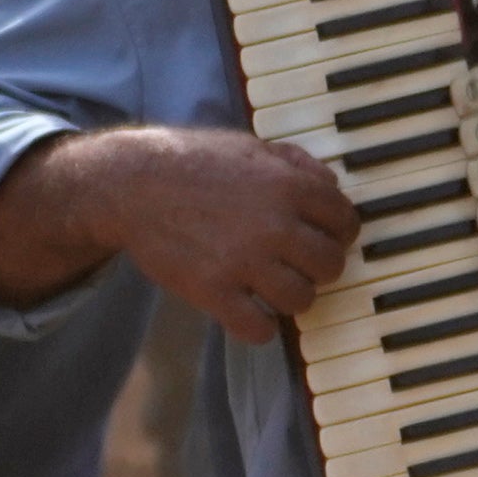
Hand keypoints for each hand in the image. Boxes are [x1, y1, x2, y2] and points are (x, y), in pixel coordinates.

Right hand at [75, 126, 363, 343]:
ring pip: (301, 299)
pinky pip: (258, 328)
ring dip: (291, 297)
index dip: (339, 232)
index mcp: (290, 187)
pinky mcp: (212, 290)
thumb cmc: (193, 162)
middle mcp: (275, 225)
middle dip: (318, 267)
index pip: (347, 222)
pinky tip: (251, 314)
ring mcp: (244, 261)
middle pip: (330, 265)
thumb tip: (331, 185)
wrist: (130, 183)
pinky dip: (260, 328)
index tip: (325, 237)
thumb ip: (296, 164)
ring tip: (273, 288)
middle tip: (299, 265)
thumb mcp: (251, 147)